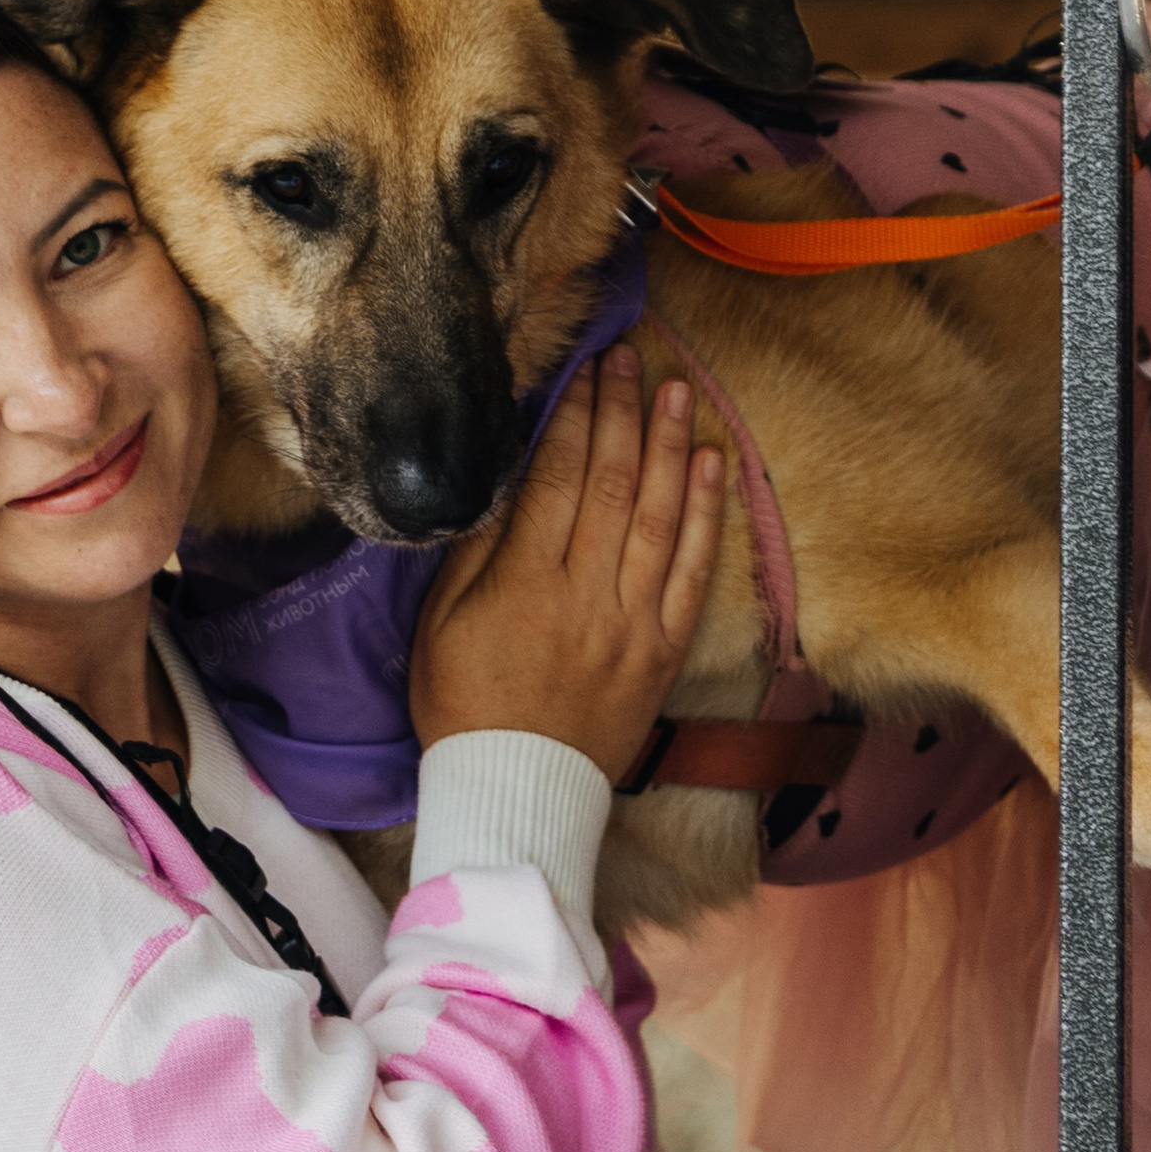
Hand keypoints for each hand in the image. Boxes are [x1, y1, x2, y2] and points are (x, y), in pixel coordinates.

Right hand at [410, 336, 723, 785]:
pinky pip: (693, 570)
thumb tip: (504, 479)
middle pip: (611, 484)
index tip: (583, 372)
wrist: (518, 792)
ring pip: (658, 516)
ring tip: (677, 389)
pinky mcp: (664, 650)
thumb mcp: (439, 626)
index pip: (557, 480)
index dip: (573, 417)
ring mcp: (633, 623)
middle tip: (630, 359)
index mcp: (524, 586)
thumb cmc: (464, 706)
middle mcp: (586, 597)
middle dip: (622, 413)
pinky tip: (711, 463)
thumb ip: (473, 551)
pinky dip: (704, 513)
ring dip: (670, 445)